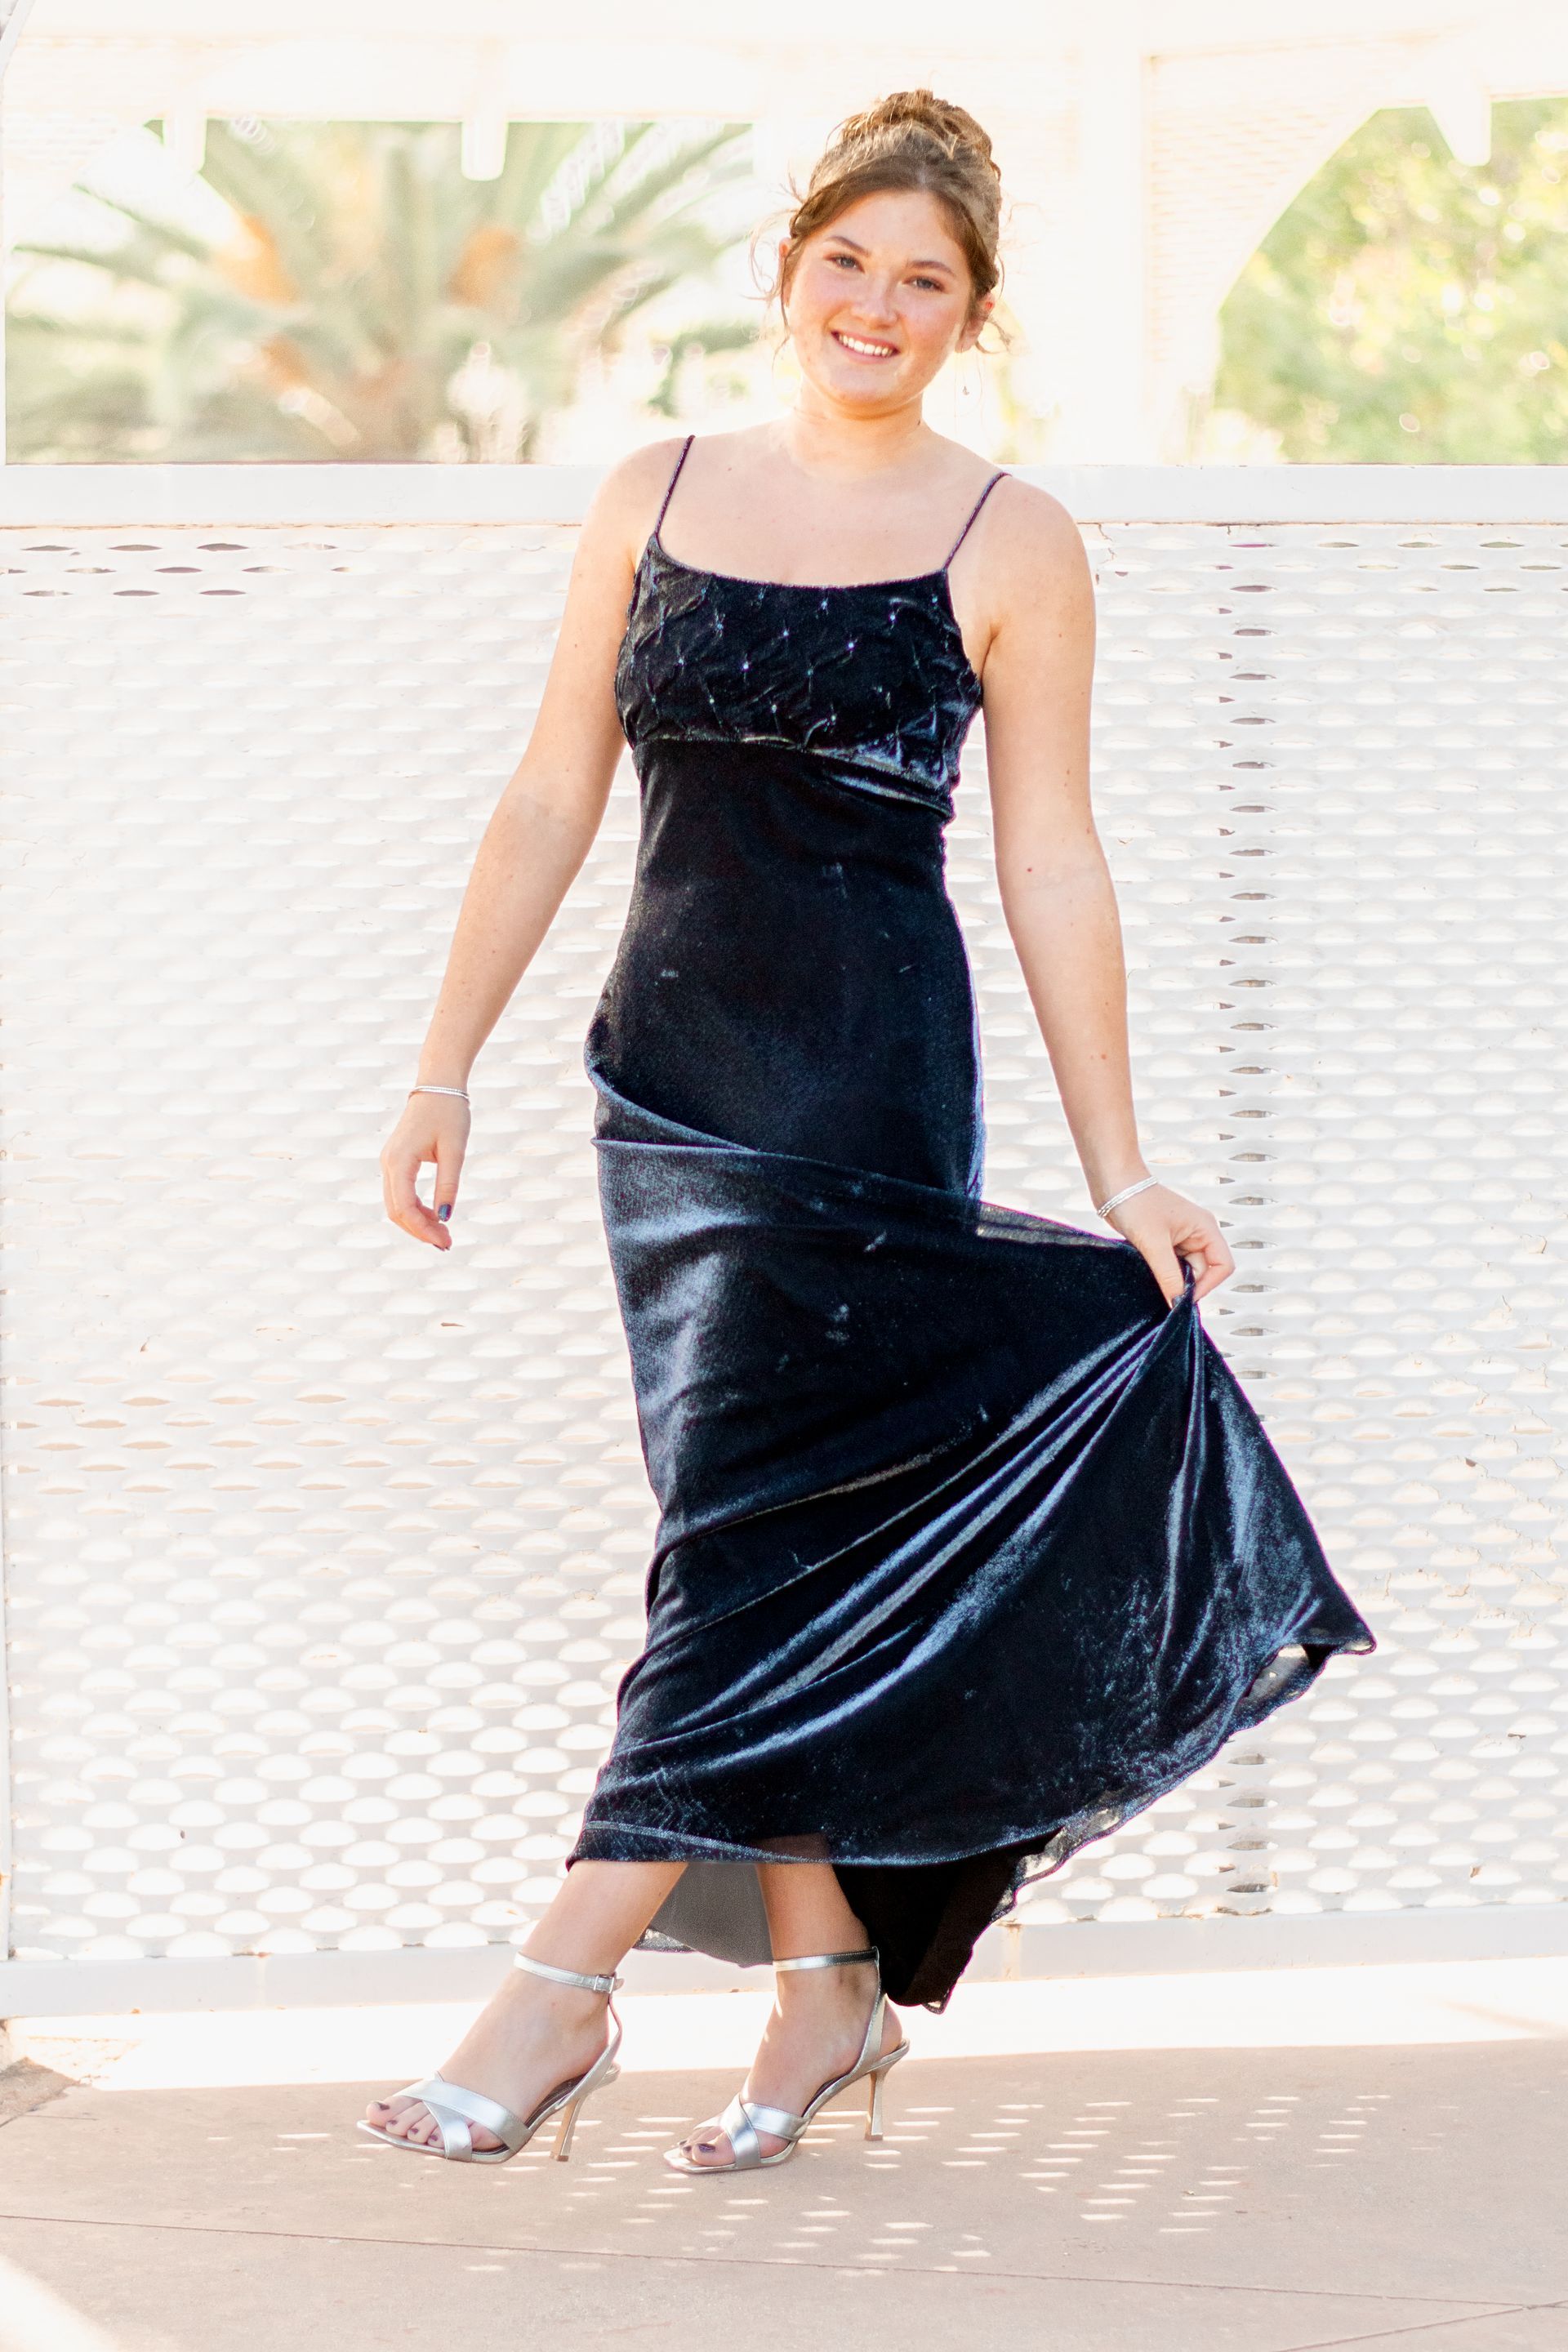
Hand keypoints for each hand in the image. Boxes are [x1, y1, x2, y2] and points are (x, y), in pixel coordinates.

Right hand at [380, 1093, 469, 1249]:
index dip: (422, 1229)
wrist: (438, 1086)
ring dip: (417, 1223)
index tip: (445, 1241)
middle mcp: (388, 1163)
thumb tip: (445, 1217)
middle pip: (395, 1211)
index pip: (404, 1207)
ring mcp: (390, 1162)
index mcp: (399, 1161)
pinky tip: (435, 1217)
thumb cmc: (449, 1114)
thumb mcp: (455, 1151)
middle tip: (447, 1243)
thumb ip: (448, 1184)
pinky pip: (400, 1194)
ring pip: (396, 1205)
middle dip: (419, 1231)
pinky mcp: (396, 1162)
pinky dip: (415, 1209)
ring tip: (443, 1233)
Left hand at [1106, 1182, 1233, 1308]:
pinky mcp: (1164, 1243)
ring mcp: (1181, 1239)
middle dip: (1186, 1284)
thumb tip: (1176, 1303)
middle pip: (1203, 1271)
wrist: (1113, 1184)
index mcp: (1205, 1228)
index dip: (1208, 1285)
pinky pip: (1170, 1266)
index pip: (1222, 1266)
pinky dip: (1161, 1274)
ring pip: (1184, 1271)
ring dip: (1171, 1279)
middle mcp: (1197, 1234)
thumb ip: (1168, 1275)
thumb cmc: (1136, 1202)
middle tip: (1164, 1293)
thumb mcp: (1154, 1243)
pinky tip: (1148, 1275)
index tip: (1183, 1298)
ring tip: (1153, 1280)